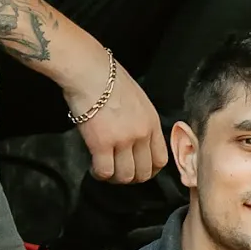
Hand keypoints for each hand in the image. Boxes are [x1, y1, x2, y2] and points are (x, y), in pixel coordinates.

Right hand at [61, 45, 168, 183]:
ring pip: (125, 176)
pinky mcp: (102, 143)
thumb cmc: (109, 80)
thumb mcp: (138, 101)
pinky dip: (99, 174)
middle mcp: (142, 134)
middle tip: (118, 173)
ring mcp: (123, 140)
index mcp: (152, 123)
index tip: (138, 170)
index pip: (160, 159)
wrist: (90, 71)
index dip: (149, 170)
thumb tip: (135, 139)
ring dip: (115, 178)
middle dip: (131, 178)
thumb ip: (141, 122)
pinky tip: (94, 168)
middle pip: (144, 172)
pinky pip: (105, 171)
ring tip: (105, 171)